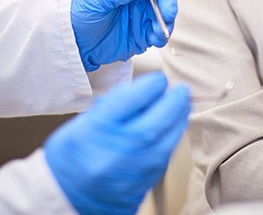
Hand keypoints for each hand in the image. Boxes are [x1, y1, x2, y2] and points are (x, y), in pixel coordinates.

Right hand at [44, 72, 190, 214]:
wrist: (64, 198)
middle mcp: (118, 151)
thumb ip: (116, 104)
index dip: (153, 84)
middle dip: (176, 100)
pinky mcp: (145, 183)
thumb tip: (147, 89)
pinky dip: (173, 136)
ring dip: (180, 117)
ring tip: (182, 104)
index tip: (159, 79)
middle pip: (159, 119)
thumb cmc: (72, 156)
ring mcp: (134, 171)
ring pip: (169, 138)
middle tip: (181, 89)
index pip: (136, 98)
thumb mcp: (85, 120)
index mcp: (98, 129)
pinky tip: (174, 126)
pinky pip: (167, 154)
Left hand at [71, 0, 176, 70]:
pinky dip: (161, 34)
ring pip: (165, 8)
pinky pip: (160, 29)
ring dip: (166, 19)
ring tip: (158, 30)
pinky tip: (153, 38)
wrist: (73, 40)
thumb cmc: (78, 10)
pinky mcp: (145, 28)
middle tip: (165, 12)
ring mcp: (143, 8)